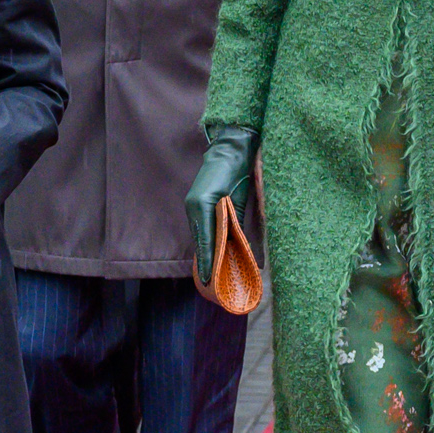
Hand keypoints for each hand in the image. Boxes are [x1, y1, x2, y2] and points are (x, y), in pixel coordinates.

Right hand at [186, 125, 260, 273]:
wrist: (230, 149)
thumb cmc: (238, 171)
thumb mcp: (238, 199)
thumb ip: (235, 222)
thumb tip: (241, 248)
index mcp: (203, 205)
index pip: (206, 240)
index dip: (208, 261)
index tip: (209, 279)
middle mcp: (194, 206)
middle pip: (201, 240)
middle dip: (206, 261)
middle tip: (211, 283)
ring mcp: (192, 205)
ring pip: (200, 235)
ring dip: (206, 252)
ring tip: (212, 273)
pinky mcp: (195, 203)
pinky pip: (201, 227)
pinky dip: (206, 240)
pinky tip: (212, 252)